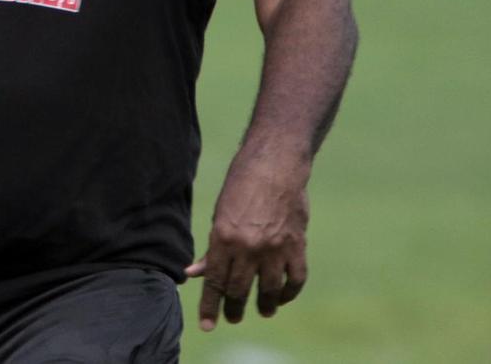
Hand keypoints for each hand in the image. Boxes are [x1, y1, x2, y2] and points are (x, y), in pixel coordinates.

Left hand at [184, 156, 309, 331]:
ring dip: (264, 305)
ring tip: (262, 311)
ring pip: (268, 291)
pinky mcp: (296, 245)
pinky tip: (282, 296)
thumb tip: (194, 273)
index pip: (215, 282)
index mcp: (224, 238)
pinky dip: (288, 292)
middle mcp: (248, 247)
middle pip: (239, 290)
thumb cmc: (241, 186)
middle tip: (233, 317)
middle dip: (234, 308)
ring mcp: (274, 248)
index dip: (210, 306)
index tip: (207, 325)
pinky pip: (294, 280)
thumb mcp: (220, 215)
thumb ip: (212, 249)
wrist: (275, 165)